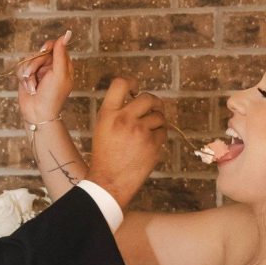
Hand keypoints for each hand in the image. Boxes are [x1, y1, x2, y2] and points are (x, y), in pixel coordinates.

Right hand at [17, 31, 72, 124]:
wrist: (37, 113)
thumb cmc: (52, 95)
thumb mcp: (59, 73)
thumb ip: (61, 53)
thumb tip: (67, 34)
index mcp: (63, 65)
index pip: (56, 46)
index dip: (48, 48)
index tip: (45, 52)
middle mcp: (51, 67)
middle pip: (40, 52)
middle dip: (36, 63)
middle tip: (39, 76)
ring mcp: (39, 72)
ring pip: (29, 60)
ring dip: (29, 74)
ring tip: (34, 87)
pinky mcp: (28, 77)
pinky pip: (21, 68)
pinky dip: (24, 79)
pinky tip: (29, 88)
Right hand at [87, 79, 165, 208]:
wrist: (108, 183)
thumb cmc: (104, 156)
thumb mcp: (102, 128)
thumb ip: (117, 111)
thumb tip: (136, 97)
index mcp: (108, 114)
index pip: (120, 84)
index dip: (131, 81)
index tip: (135, 86)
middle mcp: (124, 119)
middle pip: (147, 97)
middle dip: (153, 102)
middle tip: (152, 108)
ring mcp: (140, 132)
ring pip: (159, 116)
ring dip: (157, 121)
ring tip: (148, 131)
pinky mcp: (153, 145)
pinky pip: (163, 132)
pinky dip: (159, 136)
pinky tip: (149, 144)